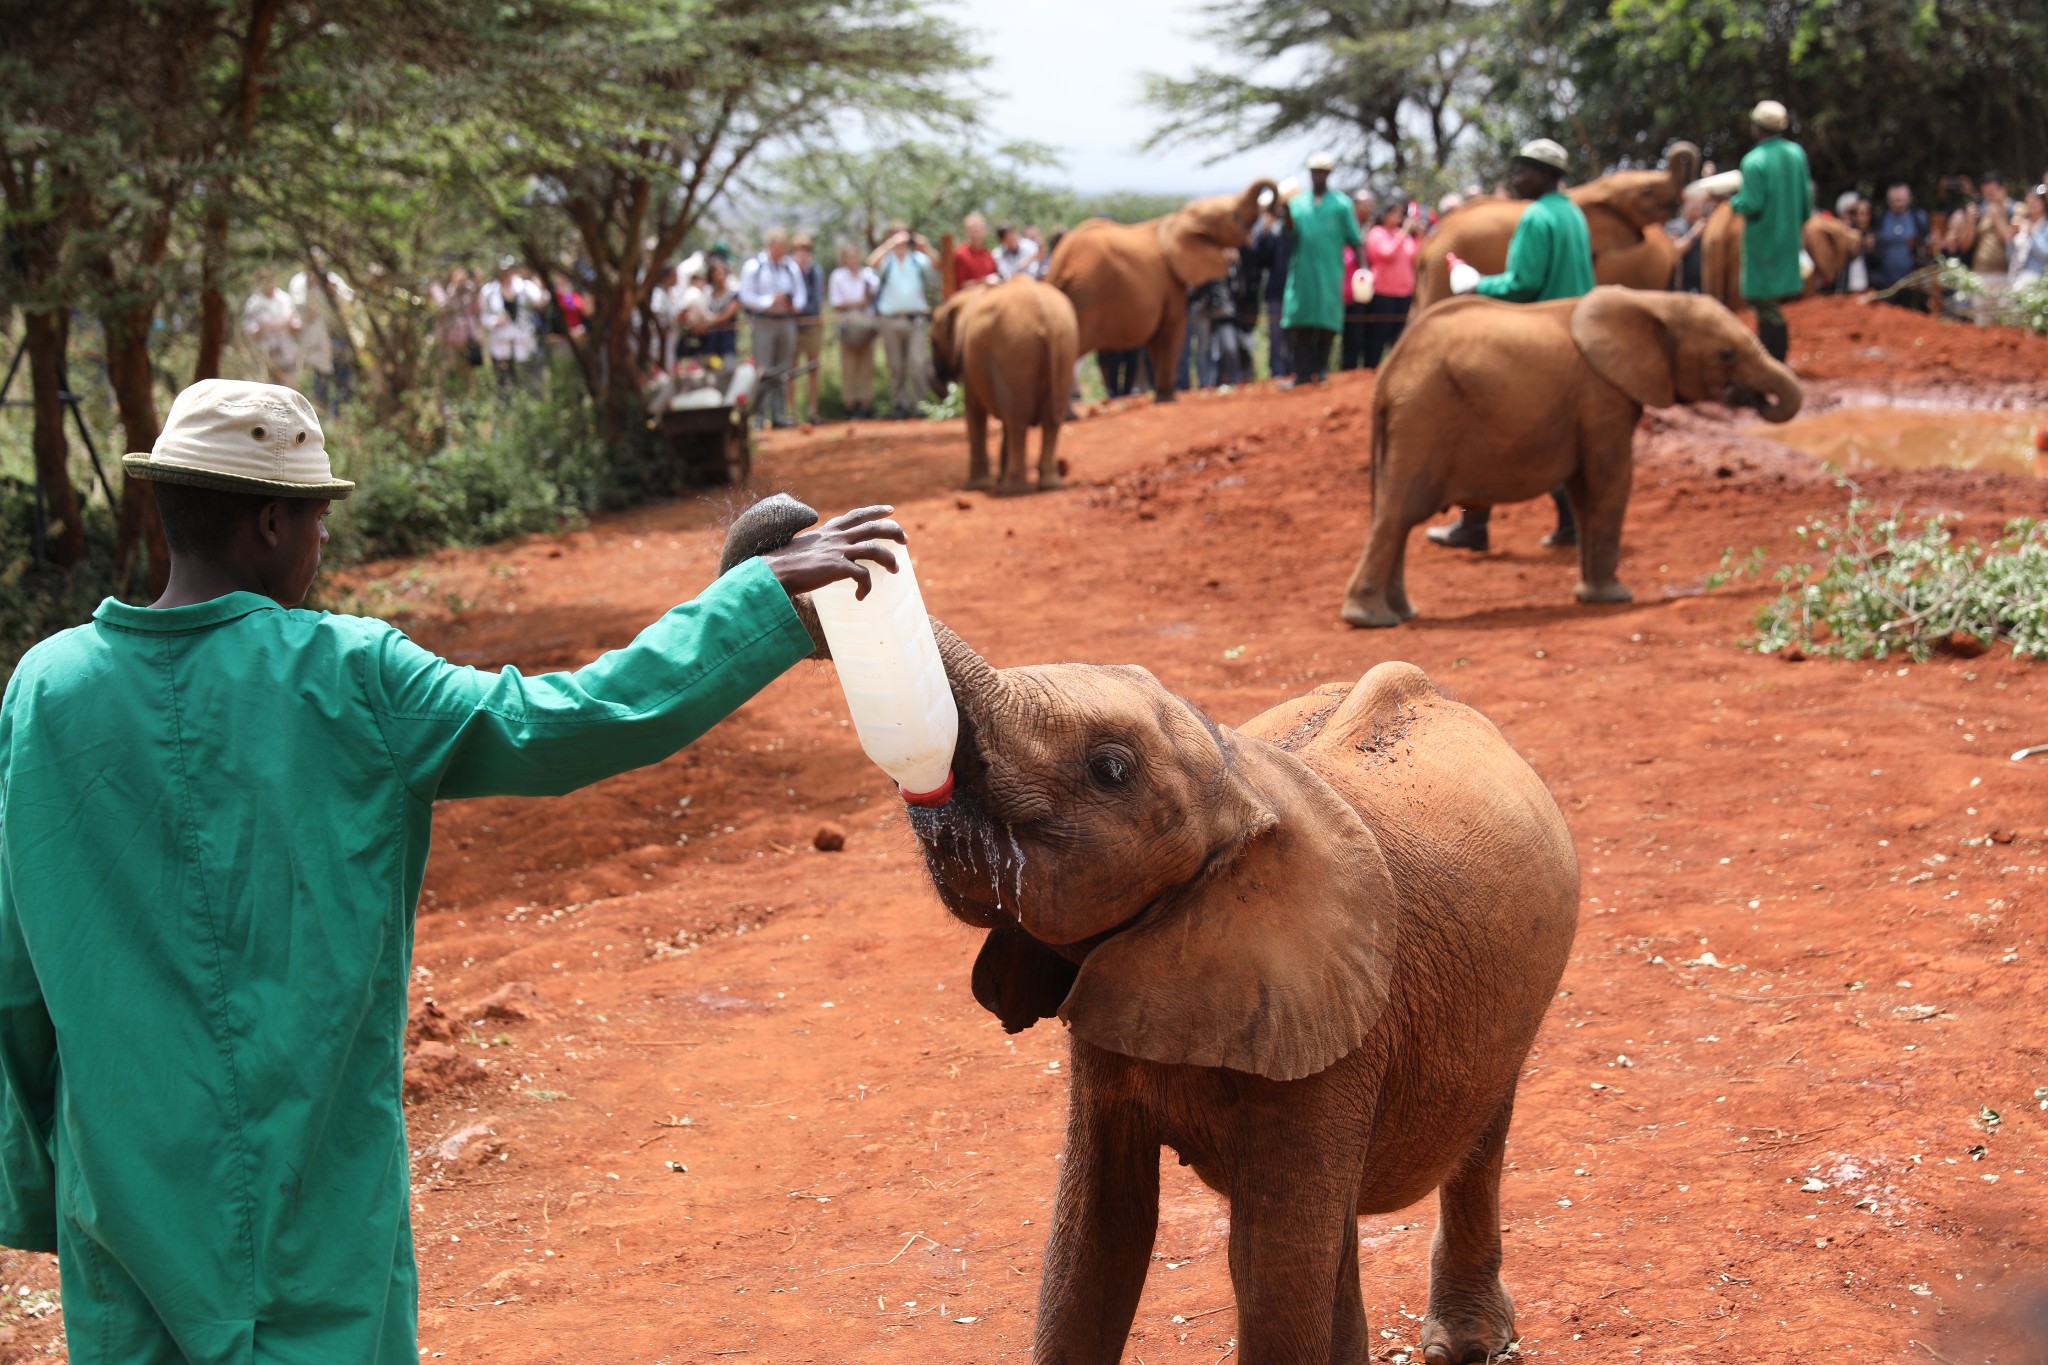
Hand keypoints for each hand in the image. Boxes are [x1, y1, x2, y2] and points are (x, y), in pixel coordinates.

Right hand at [761, 504, 905, 599]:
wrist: (772, 572)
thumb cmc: (784, 564)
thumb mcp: (806, 546)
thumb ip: (819, 547)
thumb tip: (825, 557)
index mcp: (829, 531)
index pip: (857, 514)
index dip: (876, 511)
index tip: (891, 511)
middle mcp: (837, 537)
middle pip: (874, 527)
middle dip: (893, 531)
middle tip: (905, 540)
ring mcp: (838, 551)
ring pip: (875, 549)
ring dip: (889, 559)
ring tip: (895, 570)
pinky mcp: (836, 568)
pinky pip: (862, 576)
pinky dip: (866, 586)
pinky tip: (861, 596)